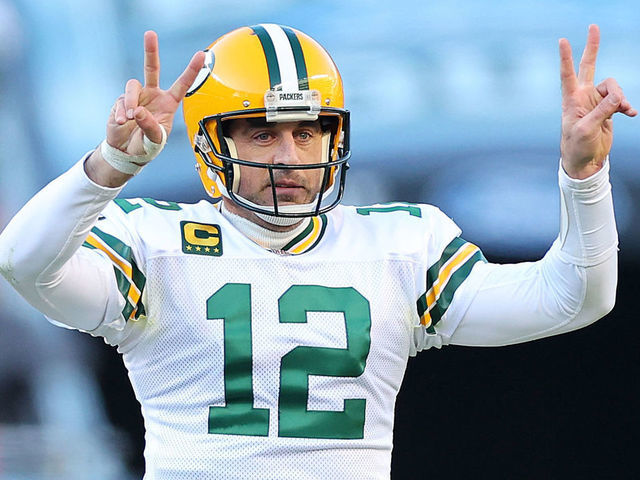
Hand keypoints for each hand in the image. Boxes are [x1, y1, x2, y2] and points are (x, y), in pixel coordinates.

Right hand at [86, 31, 204, 186]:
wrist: (127, 151)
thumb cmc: (147, 146)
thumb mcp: (155, 140)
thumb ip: (150, 126)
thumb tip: (139, 111)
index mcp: (168, 104)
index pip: (182, 85)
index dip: (191, 70)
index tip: (201, 55)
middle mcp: (153, 96)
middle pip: (151, 68)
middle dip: (150, 51)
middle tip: (150, 34)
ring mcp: (137, 96)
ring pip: (133, 86)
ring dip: (132, 103)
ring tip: (131, 118)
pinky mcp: (122, 101)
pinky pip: (122, 101)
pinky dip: (121, 113)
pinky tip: (122, 123)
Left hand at [559, 24, 635, 178]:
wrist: (585, 161)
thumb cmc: (577, 146)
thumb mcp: (586, 129)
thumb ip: (602, 111)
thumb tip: (618, 97)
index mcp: (571, 100)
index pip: (568, 75)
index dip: (566, 58)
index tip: (562, 40)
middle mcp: (583, 97)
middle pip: (589, 66)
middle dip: (592, 47)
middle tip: (593, 26)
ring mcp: (596, 102)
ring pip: (613, 87)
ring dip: (620, 97)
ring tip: (624, 110)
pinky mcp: (607, 109)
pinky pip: (620, 100)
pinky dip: (626, 106)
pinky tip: (630, 114)